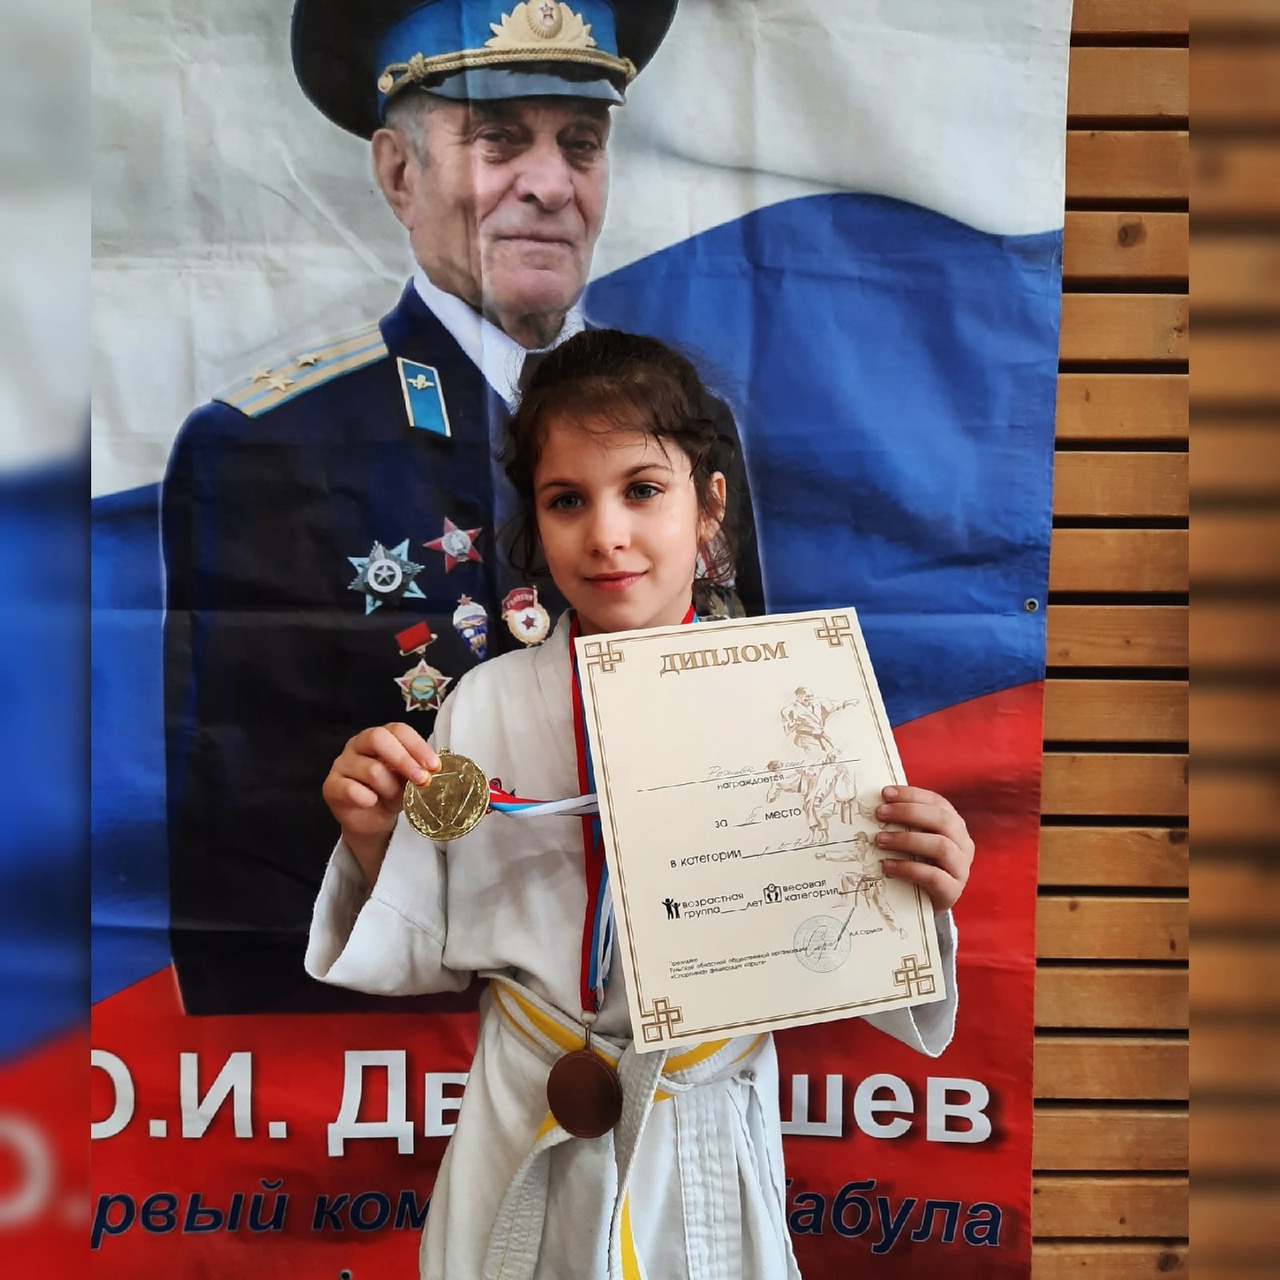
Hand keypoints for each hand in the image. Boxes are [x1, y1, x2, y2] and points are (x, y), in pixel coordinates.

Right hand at [322, 724, 438, 882]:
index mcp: (379, 737)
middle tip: (422, 780)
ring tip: (393, 798)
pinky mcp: (331, 786)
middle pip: (378, 738)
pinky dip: (368, 799)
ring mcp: (341, 764)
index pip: (397, 730)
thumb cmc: (391, 792)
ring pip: (371, 769)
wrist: (370, 819)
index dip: (417, 745)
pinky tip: (372, 803)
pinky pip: (352, 789)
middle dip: (404, 760)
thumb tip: (433, 770)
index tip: (434, 766)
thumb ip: (416, 769)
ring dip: (389, 787)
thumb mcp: (407, 779)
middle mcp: (357, 744)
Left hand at [874, 785, 973, 915]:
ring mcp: (961, 868)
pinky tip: (887, 865)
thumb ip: (904, 823)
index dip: (912, 795)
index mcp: (954, 825)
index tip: (885, 793)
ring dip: (906, 840)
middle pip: (942, 820)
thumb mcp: (913, 840)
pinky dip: (907, 868)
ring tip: (879, 840)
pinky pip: (933, 876)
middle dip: (908, 813)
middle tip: (880, 814)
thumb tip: (876, 804)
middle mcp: (963, 844)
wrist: (927, 903)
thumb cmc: (918, 863)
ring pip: (941, 846)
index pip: (937, 802)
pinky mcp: (953, 891)